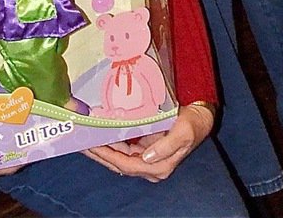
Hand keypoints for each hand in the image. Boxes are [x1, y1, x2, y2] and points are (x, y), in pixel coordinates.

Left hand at [82, 103, 214, 181]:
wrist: (201, 116)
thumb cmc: (193, 124)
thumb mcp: (183, 133)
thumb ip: (166, 146)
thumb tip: (147, 156)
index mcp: (158, 166)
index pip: (126, 164)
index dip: (108, 156)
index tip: (93, 145)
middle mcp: (150, 165)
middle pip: (118, 163)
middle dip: (99, 154)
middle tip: (82, 141)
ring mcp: (147, 157)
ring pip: (118, 156)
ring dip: (102, 149)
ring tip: (86, 138)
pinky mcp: (145, 147)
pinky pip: (123, 147)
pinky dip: (111, 141)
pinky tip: (100, 133)